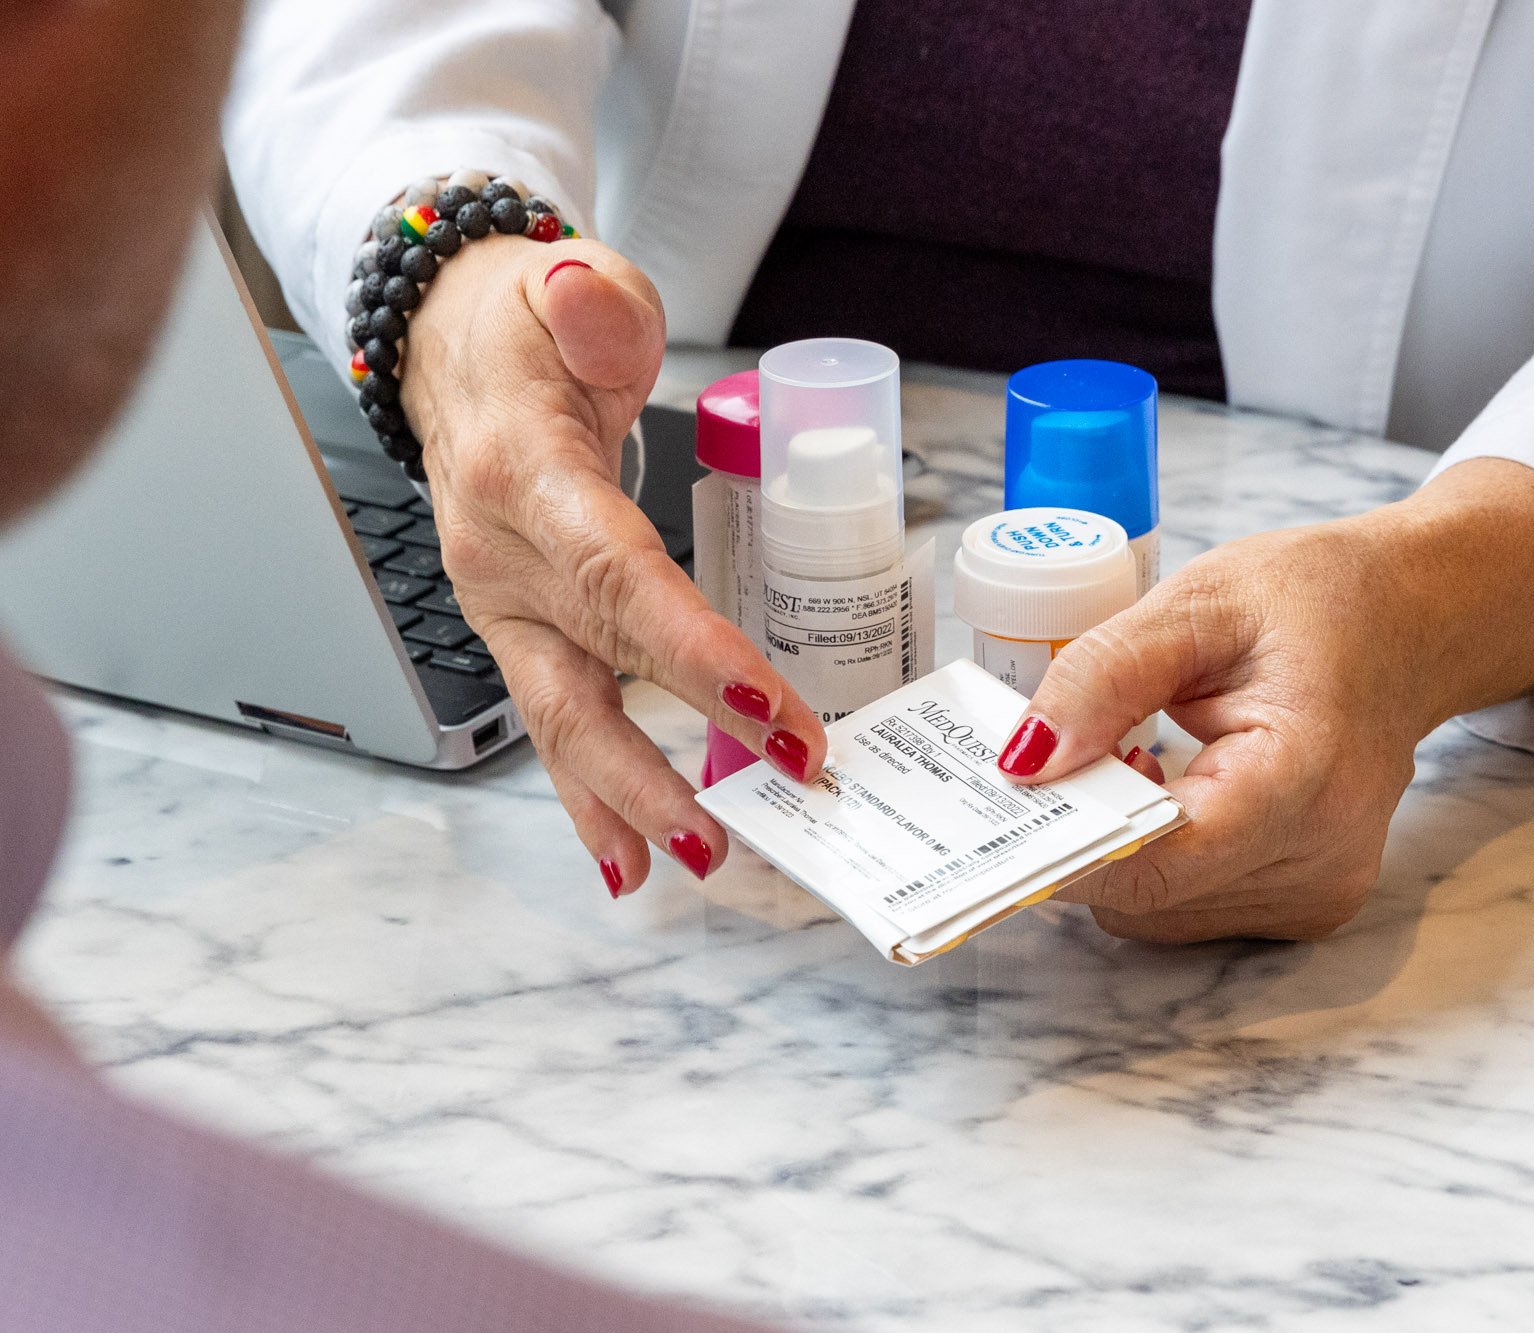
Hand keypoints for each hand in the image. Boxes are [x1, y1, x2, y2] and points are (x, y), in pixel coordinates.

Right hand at [399, 235, 826, 894]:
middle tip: (735, 828)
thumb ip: (590, 305)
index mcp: (523, 472)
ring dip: (624, 800)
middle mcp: (502, 554)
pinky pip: (555, 717)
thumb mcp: (564, 283)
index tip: (773, 714)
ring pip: (559, 716)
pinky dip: (591, 794)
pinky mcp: (520, 627)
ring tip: (687, 865)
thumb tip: (596, 315)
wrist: (450, 343)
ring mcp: (503, 602)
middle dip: (662, 760)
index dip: (693, 654)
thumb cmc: (525, 322)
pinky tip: (630, 857)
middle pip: (586, 670)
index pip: (618, 576)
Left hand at [997, 459, 1533, 942]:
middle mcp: (1320, 858)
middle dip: (1086, 833)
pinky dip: (1160, 858)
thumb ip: (1105, 676)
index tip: (1005, 804)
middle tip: (1073, 750)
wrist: (1415, 621)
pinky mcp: (1307, 906)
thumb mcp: (1200, 602)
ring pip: (1157, 912)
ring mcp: (1318, 894)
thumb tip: (1024, 759)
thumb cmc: (1322, 601)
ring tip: (1144, 757)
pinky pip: (1189, 907)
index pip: (1156, 860)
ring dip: (1122, 847)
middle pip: (1146, 895)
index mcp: (1302, 777)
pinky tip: (1177, 788)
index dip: (1066, 845)